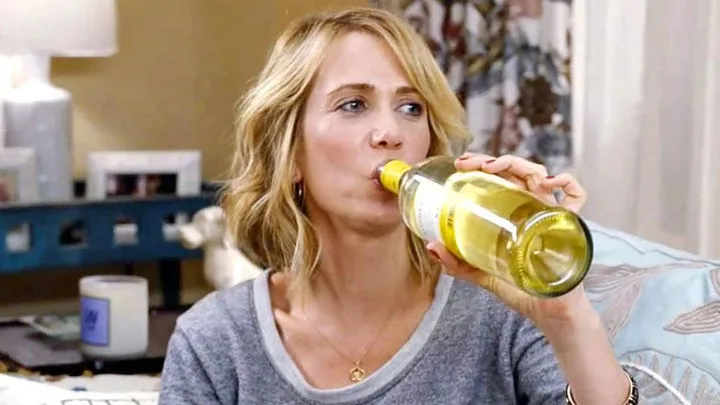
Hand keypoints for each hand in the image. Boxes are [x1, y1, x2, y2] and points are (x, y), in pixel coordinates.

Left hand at [426, 153, 592, 327]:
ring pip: (538, 174)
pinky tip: (545, 182)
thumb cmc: (523, 288)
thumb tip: (431, 247)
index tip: (459, 165)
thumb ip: (459, 263)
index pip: (500, 177)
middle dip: (490, 160)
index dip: (481, 165)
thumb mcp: (484, 273)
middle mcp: (533, 206)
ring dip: (514, 163)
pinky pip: (576, 195)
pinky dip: (565, 182)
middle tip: (466, 163)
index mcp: (514, 212)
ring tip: (490, 167)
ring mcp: (551, 212)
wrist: (550, 312)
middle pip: (515, 170)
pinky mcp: (569, 223)